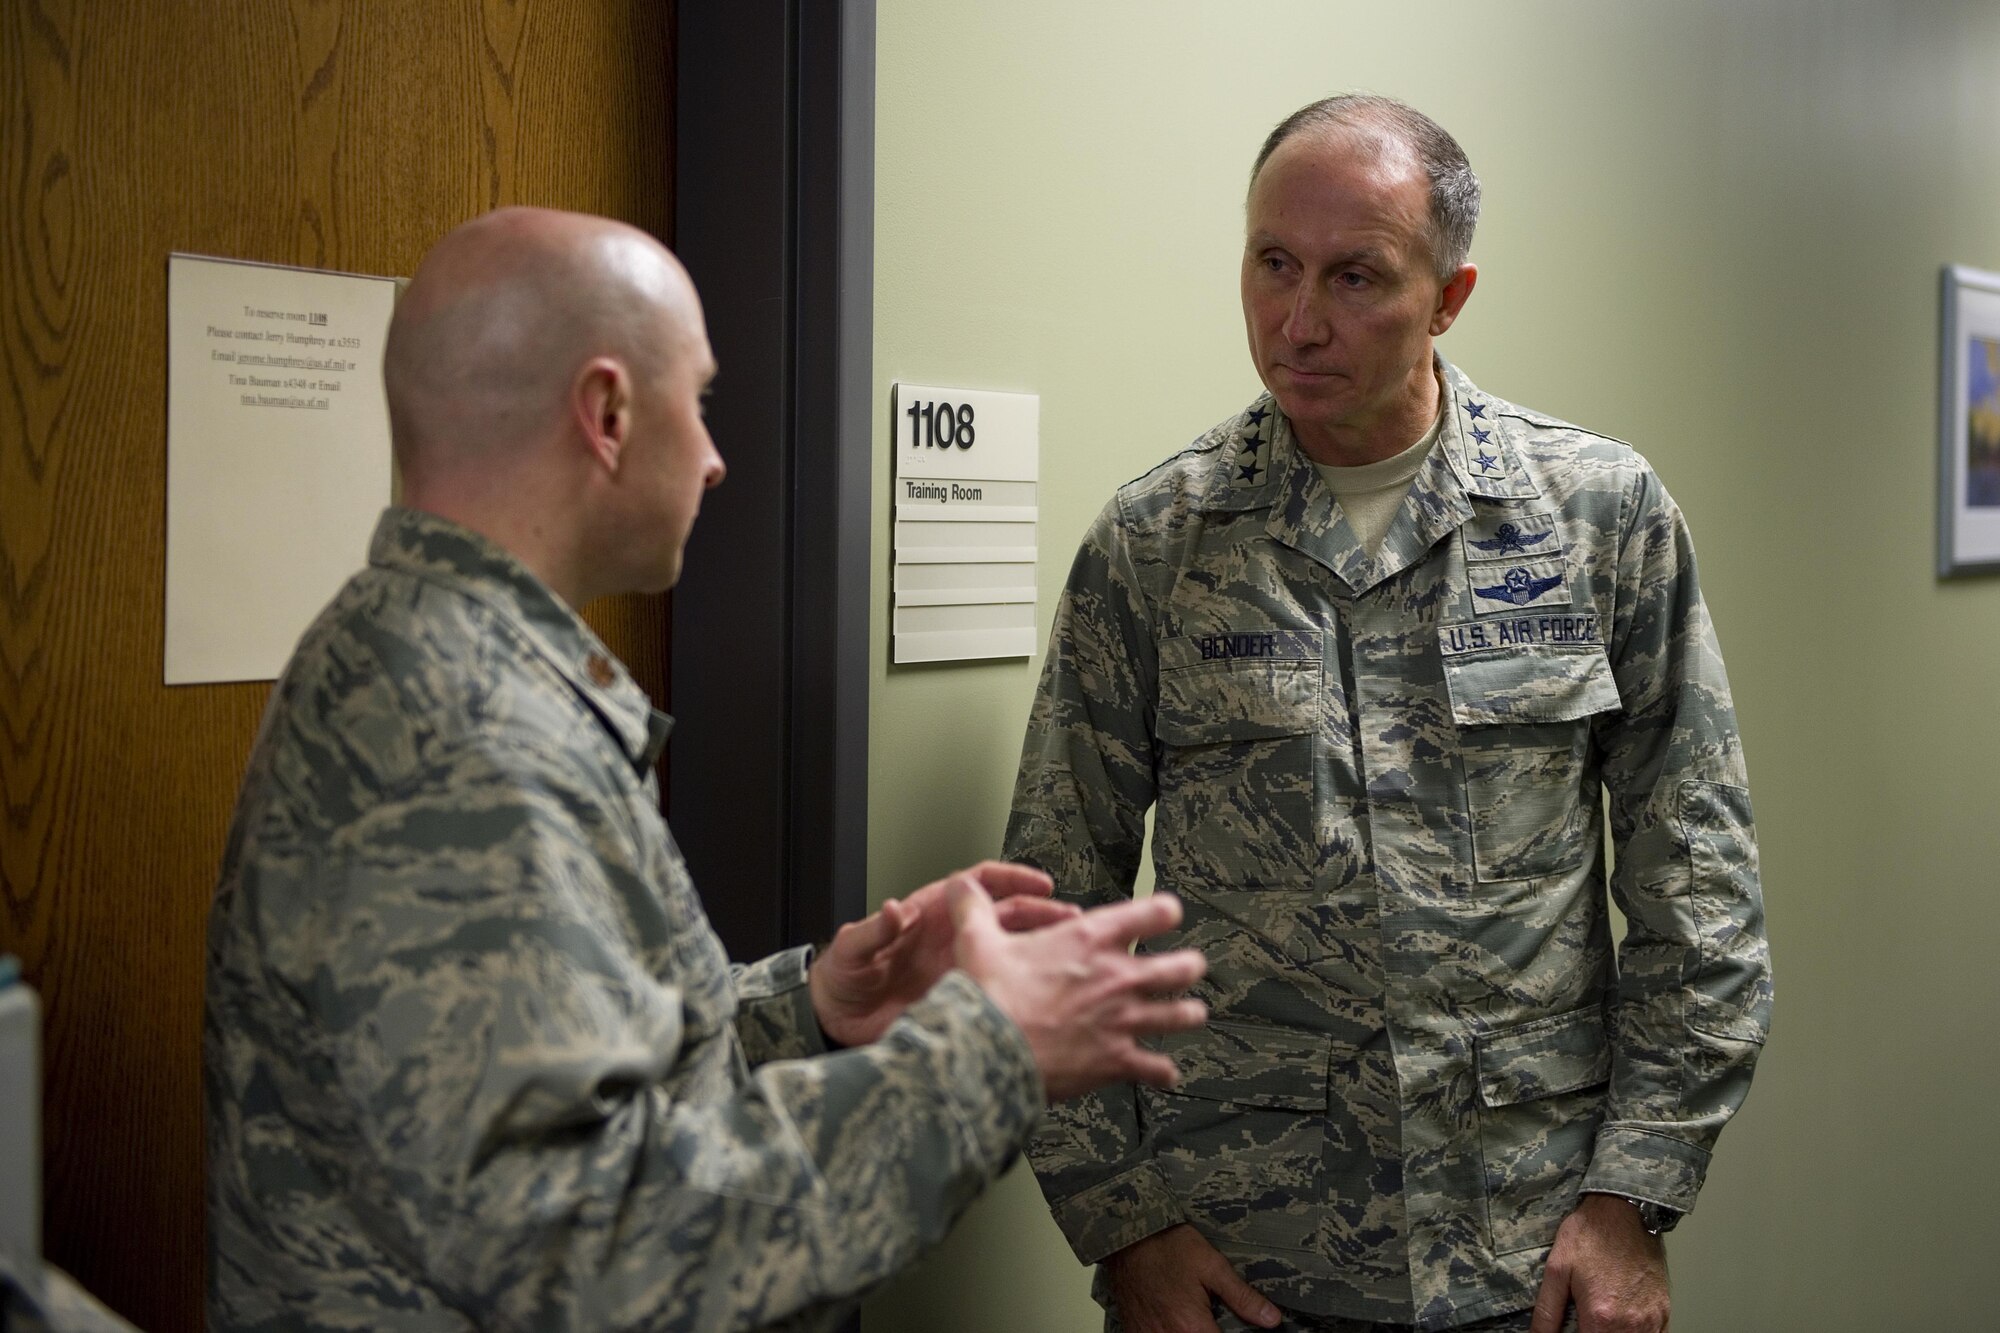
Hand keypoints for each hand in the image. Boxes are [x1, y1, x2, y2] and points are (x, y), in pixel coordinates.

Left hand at [809, 861, 1076, 1047]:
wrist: (836, 1022)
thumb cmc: (842, 977)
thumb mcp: (852, 949)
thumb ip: (873, 930)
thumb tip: (893, 909)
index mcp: (930, 914)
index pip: (978, 886)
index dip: (1011, 879)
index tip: (1039, 884)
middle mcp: (952, 939)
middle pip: (1008, 917)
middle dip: (1042, 915)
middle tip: (1071, 922)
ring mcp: (961, 970)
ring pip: (1011, 954)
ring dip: (1040, 951)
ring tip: (1070, 956)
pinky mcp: (963, 1002)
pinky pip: (999, 990)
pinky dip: (1022, 989)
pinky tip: (1044, 997)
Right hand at [949, 882, 1205, 1101]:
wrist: (992, 1052)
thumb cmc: (990, 996)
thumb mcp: (976, 940)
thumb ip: (973, 908)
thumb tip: (962, 884)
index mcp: (1090, 939)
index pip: (1153, 913)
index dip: (1165, 912)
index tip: (1168, 913)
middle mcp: (1117, 977)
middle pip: (1180, 967)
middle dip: (1188, 966)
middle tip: (1189, 967)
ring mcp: (1123, 1021)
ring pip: (1180, 1016)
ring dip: (1187, 1014)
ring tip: (1192, 1014)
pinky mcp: (1118, 1060)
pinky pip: (1156, 1068)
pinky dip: (1163, 1071)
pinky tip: (1165, 1073)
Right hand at [1104, 1224, 1279, 1332]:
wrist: (1125, 1235)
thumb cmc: (1167, 1245)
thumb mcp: (1212, 1265)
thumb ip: (1242, 1297)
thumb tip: (1272, 1319)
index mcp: (1192, 1327)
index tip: (1235, 1326)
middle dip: (1210, 1331)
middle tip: (1213, 1316)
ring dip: (1192, 1331)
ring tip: (1198, 1319)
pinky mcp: (1135, 1331)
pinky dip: (1170, 1331)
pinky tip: (1177, 1321)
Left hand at [1529, 1192, 1670, 1332]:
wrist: (1624, 1210)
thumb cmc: (1590, 1235)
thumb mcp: (1557, 1270)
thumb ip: (1547, 1312)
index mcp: (1601, 1318)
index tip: (1573, 1328)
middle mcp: (1631, 1324)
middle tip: (1585, 1322)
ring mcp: (1652, 1319)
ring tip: (1600, 1322)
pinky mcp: (1664, 1310)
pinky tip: (1622, 1324)